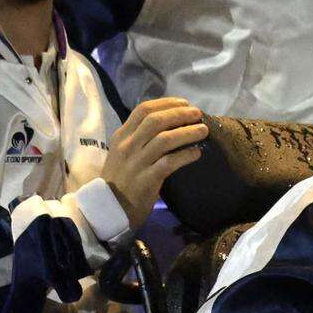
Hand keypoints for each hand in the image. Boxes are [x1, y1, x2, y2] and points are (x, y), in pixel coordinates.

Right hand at [101, 98, 209, 217]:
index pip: (143, 110)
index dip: (166, 103)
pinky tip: (196, 153)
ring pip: (164, 140)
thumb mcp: (124, 153)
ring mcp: (135, 163)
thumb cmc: (121, 180)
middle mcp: (127, 146)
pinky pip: (168, 163)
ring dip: (187, 132)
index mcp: (121, 136)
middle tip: (197, 114)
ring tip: (203, 131)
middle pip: (156, 121)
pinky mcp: (145, 180)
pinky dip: (185, 156)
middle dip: (180, 114)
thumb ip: (140, 138)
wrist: (109, 209)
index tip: (184, 103)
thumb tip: (171, 123)